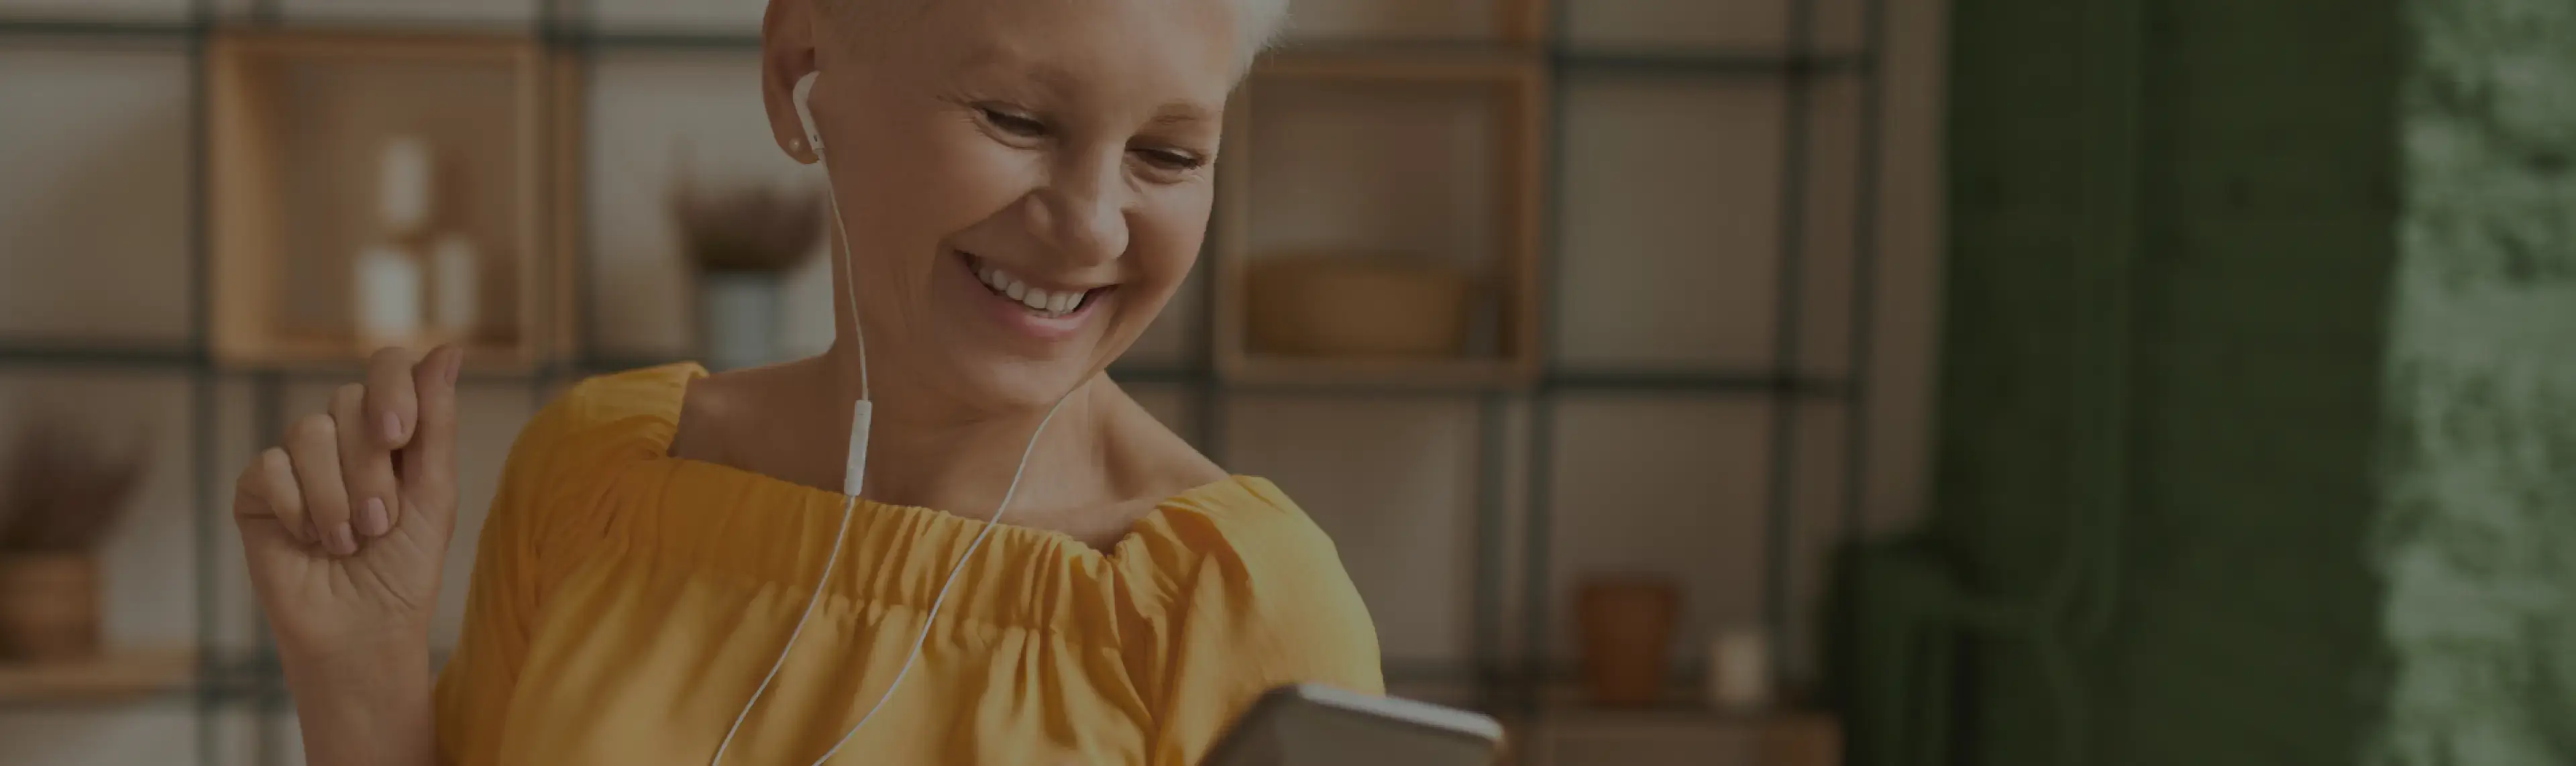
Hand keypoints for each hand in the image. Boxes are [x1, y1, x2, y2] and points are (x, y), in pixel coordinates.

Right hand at [233, 345, 464, 657]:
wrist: (363, 628)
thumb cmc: (405, 565)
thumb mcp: (434, 493)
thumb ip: (436, 423)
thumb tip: (448, 350)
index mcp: (391, 429)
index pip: (388, 365)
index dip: (392, 388)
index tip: (400, 437)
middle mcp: (342, 436)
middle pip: (347, 401)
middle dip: (370, 468)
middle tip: (380, 523)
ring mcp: (297, 461)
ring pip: (307, 431)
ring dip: (337, 495)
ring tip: (350, 541)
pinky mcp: (257, 490)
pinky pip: (269, 467)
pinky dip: (297, 508)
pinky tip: (309, 539)